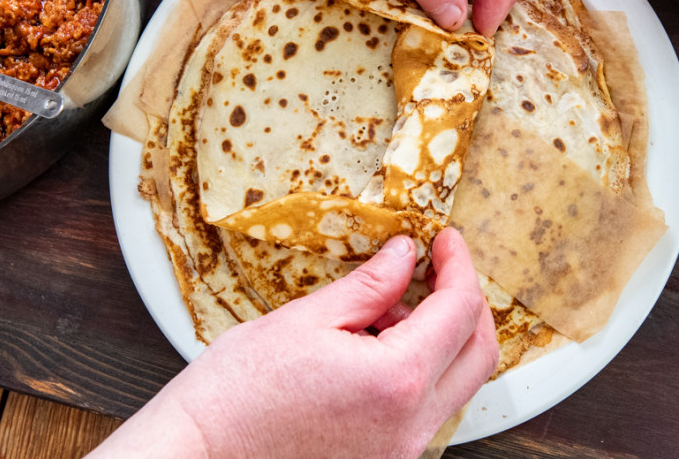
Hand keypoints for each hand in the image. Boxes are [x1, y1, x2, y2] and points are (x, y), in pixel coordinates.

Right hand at [89, 228, 497, 457]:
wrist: (200, 455)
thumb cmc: (237, 392)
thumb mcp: (306, 319)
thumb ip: (370, 285)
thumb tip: (406, 254)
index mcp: (397, 380)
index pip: (460, 311)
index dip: (459, 267)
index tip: (445, 241)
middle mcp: (412, 425)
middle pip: (479, 355)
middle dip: (468, 304)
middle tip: (441, 269)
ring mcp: (402, 451)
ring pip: (457, 384)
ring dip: (441, 339)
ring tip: (385, 312)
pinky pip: (428, 410)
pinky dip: (420, 371)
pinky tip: (375, 350)